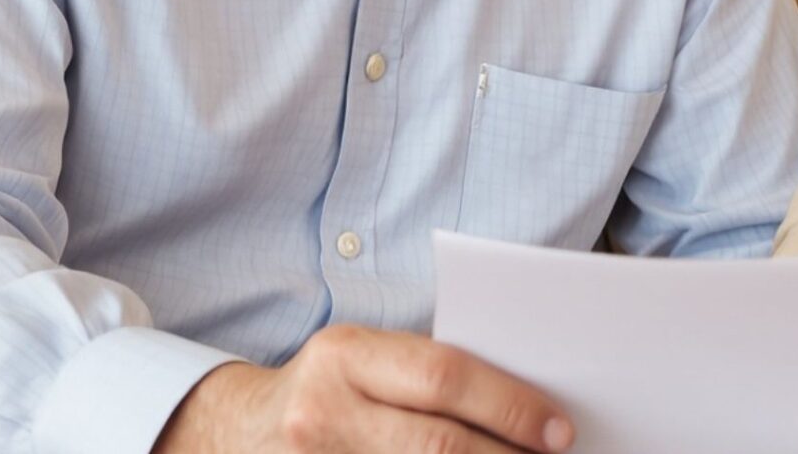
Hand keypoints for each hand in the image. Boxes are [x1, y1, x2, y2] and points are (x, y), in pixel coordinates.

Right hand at [156, 325, 574, 453]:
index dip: (509, 404)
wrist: (238, 431)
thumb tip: (525, 401)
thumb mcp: (364, 360)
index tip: (559, 428)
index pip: (443, 375)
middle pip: (437, 443)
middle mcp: (324, 410)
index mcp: (345, 355)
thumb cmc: (327, 388)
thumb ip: (426, 373)